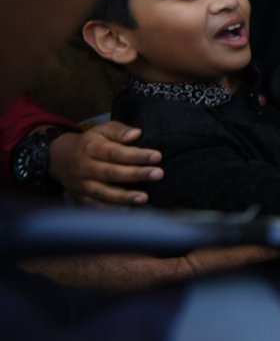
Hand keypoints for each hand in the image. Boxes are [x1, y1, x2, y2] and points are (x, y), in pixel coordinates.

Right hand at [48, 123, 162, 205]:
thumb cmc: (89, 142)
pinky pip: (96, 206)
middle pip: (112, 172)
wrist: (60, 158)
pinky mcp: (80, 197)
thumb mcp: (101, 130)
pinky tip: (128, 210)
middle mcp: (85, 167)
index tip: (157, 156)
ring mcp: (81, 184)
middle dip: (136, 174)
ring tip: (144, 198)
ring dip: (125, 197)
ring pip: (103, 192)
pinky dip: (112, 209)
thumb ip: (119, 131)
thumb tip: (136, 134)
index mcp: (91, 148)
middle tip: (158, 174)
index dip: (136, 155)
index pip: (116, 152)